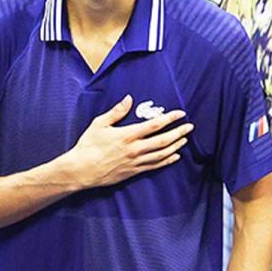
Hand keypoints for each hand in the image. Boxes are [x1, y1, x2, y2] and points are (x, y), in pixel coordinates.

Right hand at [58, 95, 193, 189]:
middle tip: (189, 127)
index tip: (180, 113)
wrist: (82, 170)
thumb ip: (116, 112)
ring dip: (175, 146)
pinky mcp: (134, 171)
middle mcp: (135, 149)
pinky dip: (167, 161)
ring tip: (184, 139)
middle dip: (178, 133)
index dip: (169, 118)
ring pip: (162, 154)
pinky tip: (174, 156)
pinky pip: (155, 166)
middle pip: (163, 140)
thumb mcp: (99, 124)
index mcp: (127, 135)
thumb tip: (129, 99)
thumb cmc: (88, 146)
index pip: (154, 125)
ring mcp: (136, 162)